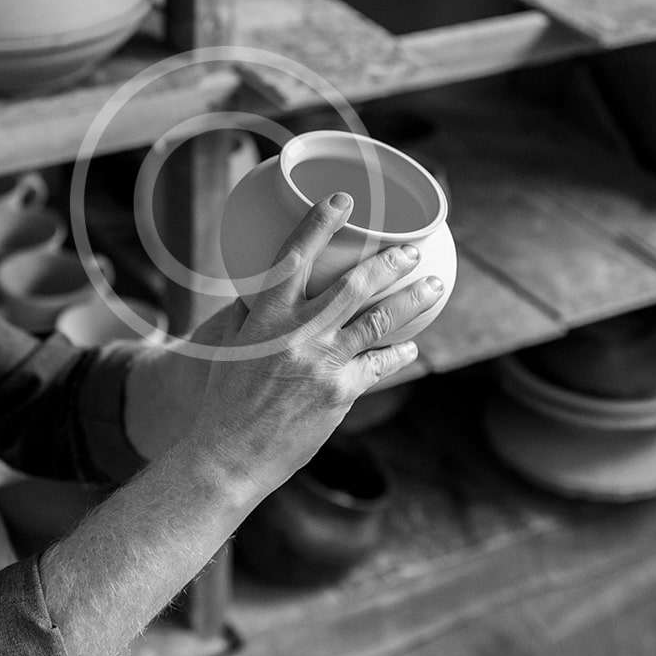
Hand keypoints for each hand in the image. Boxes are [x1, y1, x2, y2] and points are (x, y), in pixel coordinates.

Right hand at [184, 192, 439, 492]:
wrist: (227, 456)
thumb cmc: (222, 402)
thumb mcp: (227, 346)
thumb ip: (250, 314)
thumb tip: (260, 289)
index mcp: (264, 316)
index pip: (294, 256)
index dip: (320, 223)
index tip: (343, 199)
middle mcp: (297, 334)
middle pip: (355, 285)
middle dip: (389, 260)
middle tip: (411, 247)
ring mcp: (323, 364)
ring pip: (380, 321)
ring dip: (412, 299)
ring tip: (433, 285)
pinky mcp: (340, 393)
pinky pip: (379, 364)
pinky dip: (398, 353)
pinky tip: (411, 347)